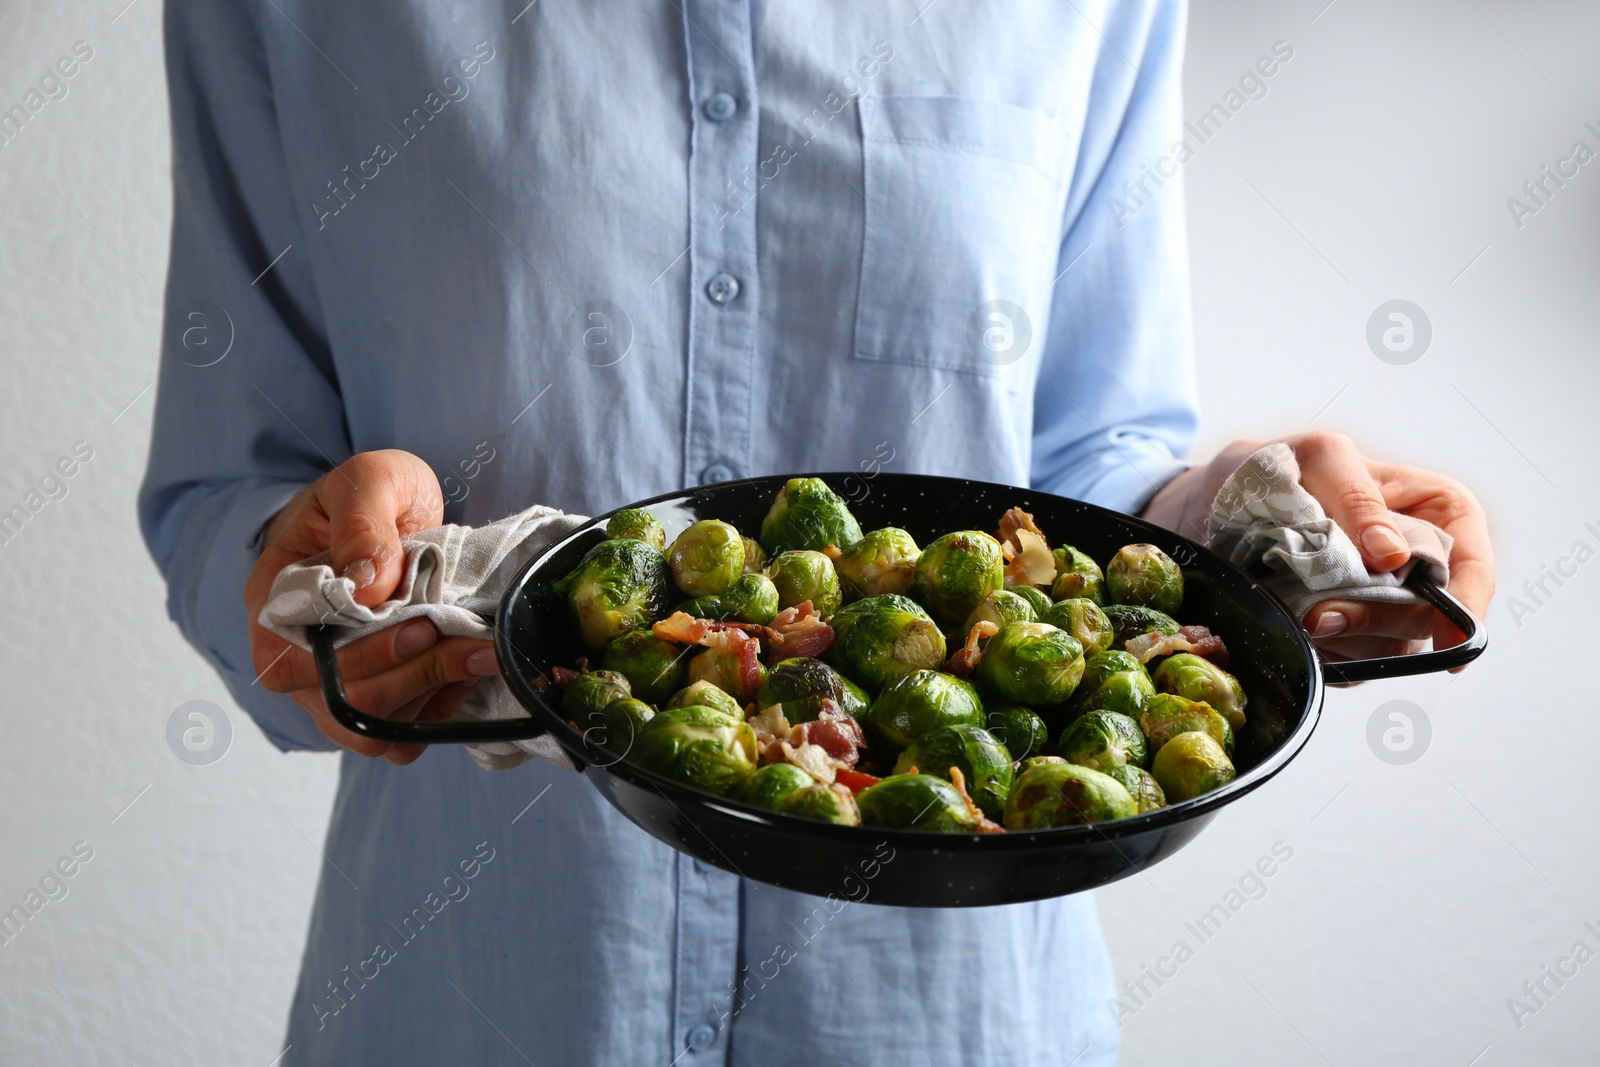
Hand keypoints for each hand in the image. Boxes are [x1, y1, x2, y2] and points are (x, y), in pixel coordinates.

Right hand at [244, 449, 501, 762]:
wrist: (391, 507)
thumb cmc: (368, 493)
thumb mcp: (368, 481)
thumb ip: (364, 523)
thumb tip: (368, 586)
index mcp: (274, 603)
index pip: (296, 663)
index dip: (365, 654)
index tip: (424, 623)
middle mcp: (294, 656)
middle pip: (343, 702)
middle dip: (416, 673)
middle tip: (472, 639)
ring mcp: (331, 685)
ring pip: (371, 731)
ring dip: (432, 695)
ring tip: (477, 652)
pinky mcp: (374, 697)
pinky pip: (398, 738)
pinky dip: (437, 714)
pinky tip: (464, 672)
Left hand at [1143, 431, 1494, 663]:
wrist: (1194, 516)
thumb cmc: (1263, 474)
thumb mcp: (1311, 459)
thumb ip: (1355, 495)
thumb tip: (1394, 555)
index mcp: (1420, 508)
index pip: (1468, 551)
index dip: (1471, 592)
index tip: (1451, 629)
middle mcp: (1405, 563)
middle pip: (1428, 610)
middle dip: (1377, 619)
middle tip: (1319, 615)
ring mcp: (1373, 606)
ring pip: (1390, 645)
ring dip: (1342, 639)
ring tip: (1294, 610)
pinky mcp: (1338, 641)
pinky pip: (1348, 664)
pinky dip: (1320, 653)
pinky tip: (1290, 626)